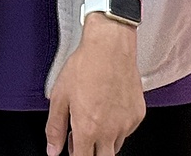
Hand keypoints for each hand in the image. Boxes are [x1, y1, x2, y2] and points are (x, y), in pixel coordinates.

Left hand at [46, 19, 144, 155]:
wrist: (110, 46)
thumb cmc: (85, 66)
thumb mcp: (60, 96)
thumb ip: (55, 127)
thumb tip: (52, 149)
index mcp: (88, 129)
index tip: (73, 148)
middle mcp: (110, 131)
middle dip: (92, 152)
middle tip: (82, 136)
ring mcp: (126, 124)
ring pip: (116, 146)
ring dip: (104, 140)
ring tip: (94, 116)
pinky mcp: (138, 115)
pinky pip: (127, 130)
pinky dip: (118, 126)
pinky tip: (109, 107)